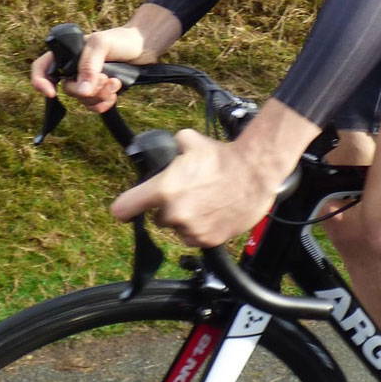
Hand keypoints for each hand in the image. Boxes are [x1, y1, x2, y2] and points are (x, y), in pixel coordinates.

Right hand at [29, 25, 151, 112]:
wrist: (143, 48)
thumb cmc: (120, 39)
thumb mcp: (101, 45)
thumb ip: (89, 65)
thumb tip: (83, 91)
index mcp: (66, 54)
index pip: (42, 68)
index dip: (40, 82)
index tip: (52, 93)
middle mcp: (73, 69)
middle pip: (68, 90)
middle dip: (88, 89)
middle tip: (105, 78)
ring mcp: (85, 82)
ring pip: (82, 100)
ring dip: (101, 95)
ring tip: (115, 82)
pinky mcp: (98, 92)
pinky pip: (94, 107)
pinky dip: (105, 103)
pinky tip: (115, 93)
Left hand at [110, 128, 280, 246]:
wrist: (256, 174)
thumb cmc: (224, 158)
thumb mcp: (189, 141)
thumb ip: (170, 148)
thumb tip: (163, 150)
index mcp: (164, 190)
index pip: (124, 208)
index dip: (125, 208)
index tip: (127, 210)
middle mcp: (175, 214)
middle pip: (157, 218)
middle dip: (167, 208)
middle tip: (186, 193)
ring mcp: (192, 230)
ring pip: (177, 228)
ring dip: (185, 219)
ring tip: (203, 202)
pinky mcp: (208, 240)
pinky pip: (195, 237)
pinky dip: (201, 229)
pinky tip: (213, 212)